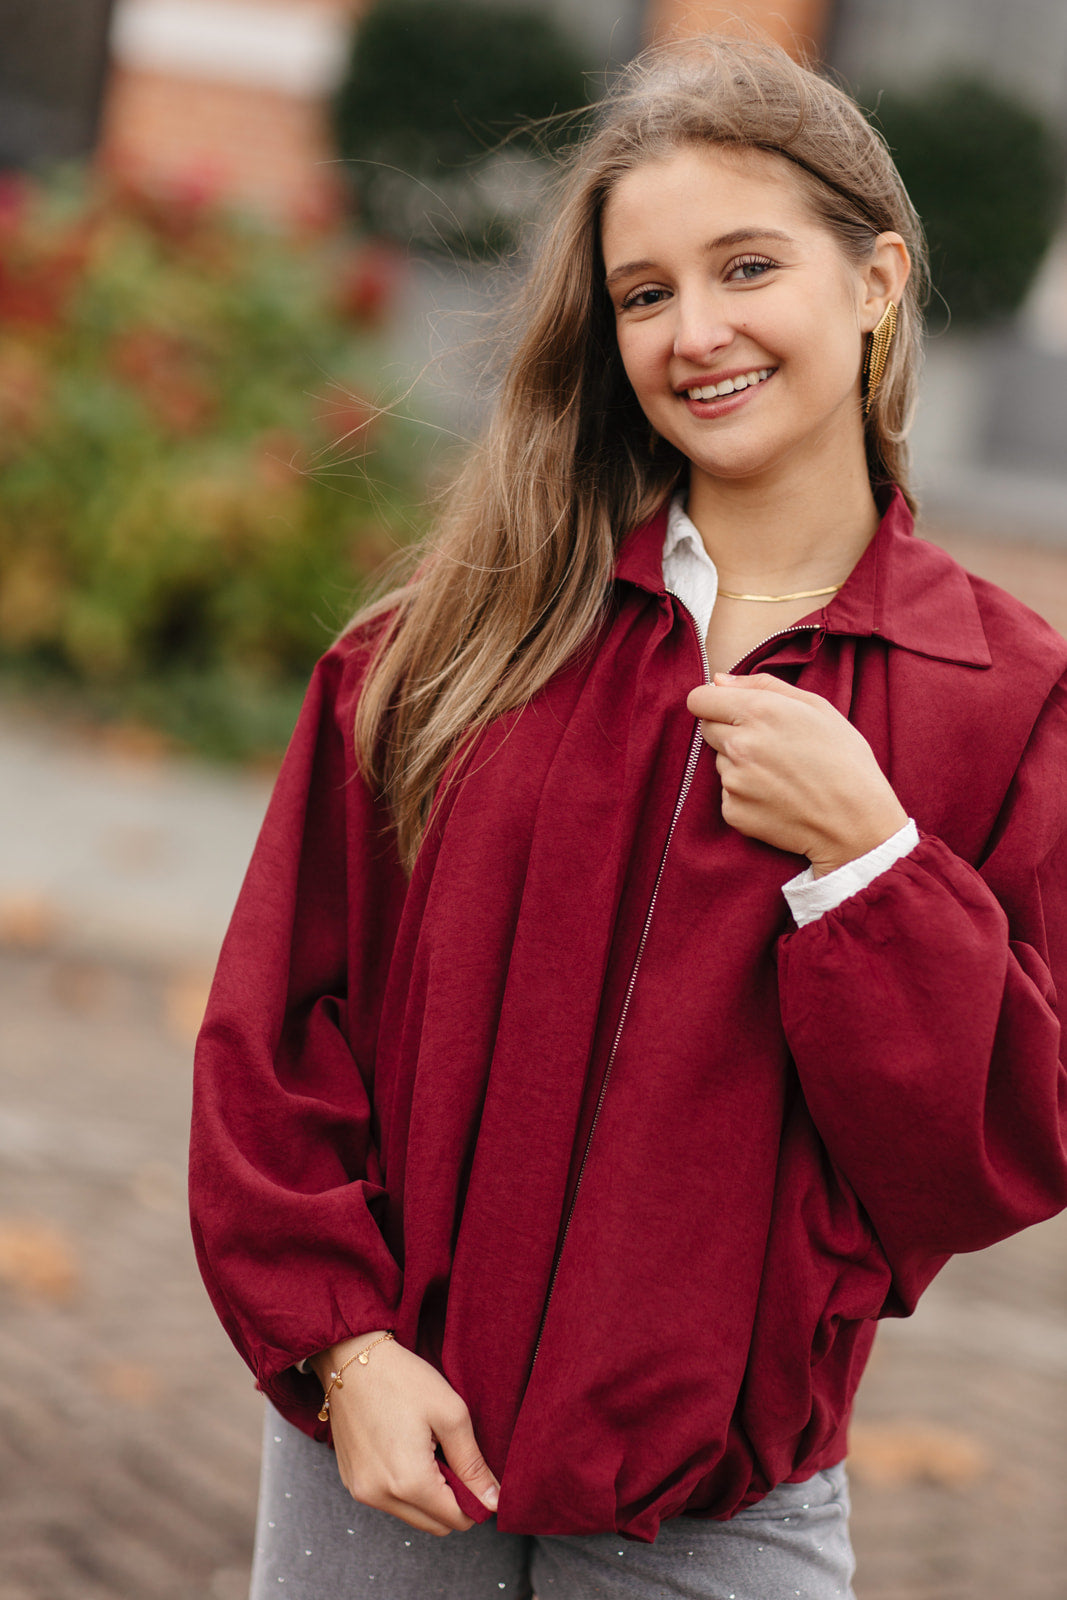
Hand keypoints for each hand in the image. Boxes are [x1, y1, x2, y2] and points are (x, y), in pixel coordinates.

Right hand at [309, 1333, 499, 1536]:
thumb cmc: (403, 1379)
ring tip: (428, 1449)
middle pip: (435, 1525)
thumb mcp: (450, 1414)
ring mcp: (361, 1491)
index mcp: (409, 1482)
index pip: (456, 1520)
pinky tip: (405, 1450)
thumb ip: (473, 1464)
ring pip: (412, 1516)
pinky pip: (388, 1502)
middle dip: (452, 1501)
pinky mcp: (351, 1482)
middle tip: (452, 1456)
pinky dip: (404, 1488)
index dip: (475, 1500)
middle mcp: (380, 1496)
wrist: (351, 1358)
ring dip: (428, 1495)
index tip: (474, 1470)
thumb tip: (493, 1501)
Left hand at [686, 673, 907, 875]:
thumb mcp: (817, 707)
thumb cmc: (845, 760)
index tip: (729, 709)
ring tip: (780, 773)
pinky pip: (728, 794)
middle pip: (707, 728)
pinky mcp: (733, 812)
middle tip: (768, 745)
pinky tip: (777, 797)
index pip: (699, 699)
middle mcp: (739, 745)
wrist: (857, 823)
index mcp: (759, 712)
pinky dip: (746, 794)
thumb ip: (763, 685)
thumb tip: (719, 680)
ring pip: (719, 762)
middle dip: (729, 730)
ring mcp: (734, 781)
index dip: (713, 702)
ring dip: (739, 763)